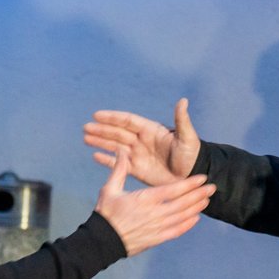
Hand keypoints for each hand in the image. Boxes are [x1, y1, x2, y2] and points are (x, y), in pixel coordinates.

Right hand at [84, 98, 200, 186]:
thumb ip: (182, 120)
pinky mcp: (137, 170)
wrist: (191, 177)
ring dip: (101, 142)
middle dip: (102, 130)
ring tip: (85, 138)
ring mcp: (138, 155)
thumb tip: (183, 100)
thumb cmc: (192, 155)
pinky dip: (107, 160)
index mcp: (151, 130)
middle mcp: (142, 141)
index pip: (128, 121)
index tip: (97, 115)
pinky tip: (95, 156)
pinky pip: (119, 164)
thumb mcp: (188, 137)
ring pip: (115, 146)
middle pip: (118, 133)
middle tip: (86, 127)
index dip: (113, 118)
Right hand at [93, 148, 212, 255]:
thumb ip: (118, 170)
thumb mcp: (109, 189)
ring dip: (196, 208)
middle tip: (212, 188)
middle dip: (199, 194)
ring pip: (182, 217)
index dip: (189, 184)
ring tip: (207, 200)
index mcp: (144, 199)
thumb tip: (122, 151)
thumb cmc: (106, 214)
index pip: (173, 190)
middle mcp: (154, 213)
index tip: (202, 178)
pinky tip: (196, 218)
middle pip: (182, 203)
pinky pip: (176, 231)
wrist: (102, 241)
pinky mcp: (156, 239)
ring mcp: (157, 227)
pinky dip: (187, 225)